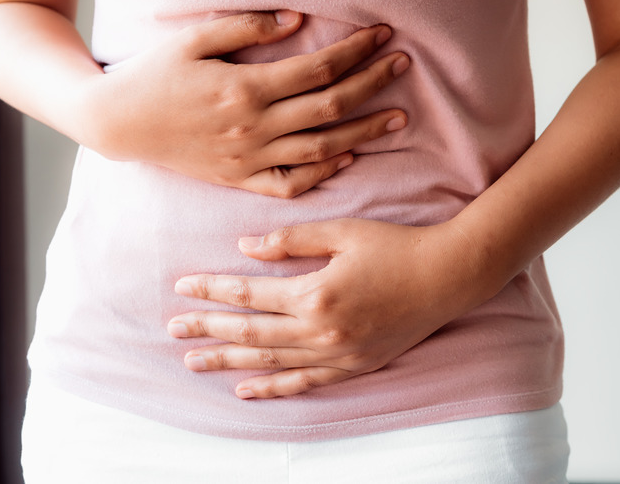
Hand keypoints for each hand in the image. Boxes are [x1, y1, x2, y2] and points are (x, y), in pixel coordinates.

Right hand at [78, 11, 409, 197]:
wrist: (117, 124)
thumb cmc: (154, 75)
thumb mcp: (193, 40)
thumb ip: (245, 29)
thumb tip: (296, 20)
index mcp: (244, 89)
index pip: (317, 69)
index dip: (355, 52)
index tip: (382, 36)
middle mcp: (253, 128)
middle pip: (329, 108)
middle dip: (372, 85)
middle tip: (402, 66)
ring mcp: (249, 159)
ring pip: (320, 149)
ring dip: (363, 133)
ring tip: (398, 118)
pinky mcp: (240, 180)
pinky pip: (292, 183)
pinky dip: (323, 172)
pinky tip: (348, 156)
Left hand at [167, 219, 501, 398]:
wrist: (446, 277)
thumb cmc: (395, 246)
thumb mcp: (341, 232)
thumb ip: (290, 241)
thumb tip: (244, 247)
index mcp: (315, 293)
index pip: (249, 294)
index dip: (212, 291)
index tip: (182, 287)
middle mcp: (321, 330)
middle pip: (251, 332)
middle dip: (208, 329)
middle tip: (173, 328)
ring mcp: (338, 354)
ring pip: (270, 361)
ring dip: (229, 361)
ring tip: (193, 361)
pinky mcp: (353, 366)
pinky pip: (305, 383)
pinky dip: (273, 387)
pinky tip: (245, 388)